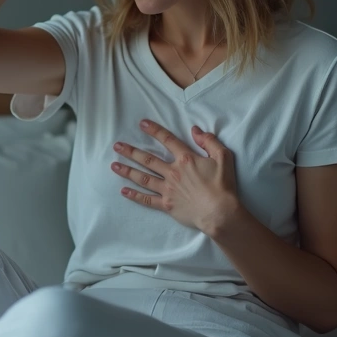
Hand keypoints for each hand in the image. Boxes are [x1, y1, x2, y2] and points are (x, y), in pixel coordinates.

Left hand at [111, 120, 241, 232]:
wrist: (219, 212)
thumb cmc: (222, 185)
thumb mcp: (223, 157)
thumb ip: (209, 141)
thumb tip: (195, 130)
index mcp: (185, 159)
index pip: (167, 140)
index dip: (154, 130)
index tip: (142, 124)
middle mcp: (172, 172)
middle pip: (148, 160)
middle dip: (131, 152)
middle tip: (117, 146)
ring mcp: (167, 189)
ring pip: (143, 178)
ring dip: (127, 171)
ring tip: (114, 165)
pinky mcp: (166, 205)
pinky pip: (147, 199)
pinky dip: (135, 195)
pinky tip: (124, 191)